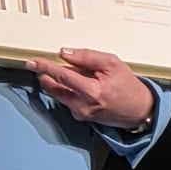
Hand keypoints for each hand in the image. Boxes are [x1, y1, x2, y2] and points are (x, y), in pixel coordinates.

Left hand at [26, 48, 156, 128]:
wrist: (138, 109)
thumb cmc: (127, 85)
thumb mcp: (111, 63)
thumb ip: (86, 57)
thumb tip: (64, 53)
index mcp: (92, 91)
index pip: (62, 77)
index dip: (45, 67)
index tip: (32, 62)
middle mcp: (83, 105)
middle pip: (53, 88)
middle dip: (44, 75)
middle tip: (38, 64)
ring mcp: (80, 113)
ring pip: (57, 94)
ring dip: (54, 82)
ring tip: (62, 71)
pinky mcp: (80, 116)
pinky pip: (65, 99)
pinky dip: (65, 89)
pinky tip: (75, 83)